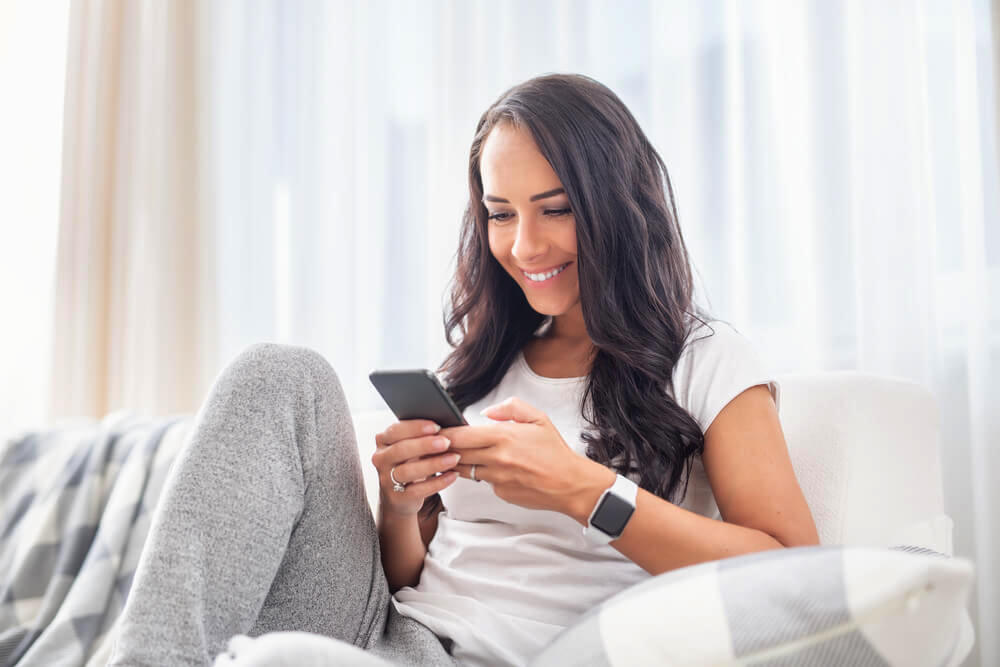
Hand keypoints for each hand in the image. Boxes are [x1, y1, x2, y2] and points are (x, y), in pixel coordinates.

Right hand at [371, 419, 460, 515]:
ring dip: (433, 464)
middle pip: (401, 450)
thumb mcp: (411, 446)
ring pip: (408, 471)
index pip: (396, 430)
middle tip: (446, 442)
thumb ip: (421, 435)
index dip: (416, 428)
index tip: (436, 426)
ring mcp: (386, 479)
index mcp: (383, 440)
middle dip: (425, 445)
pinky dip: (437, 483)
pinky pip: (417, 490)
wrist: (399, 495)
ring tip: (453, 458)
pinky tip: (451, 475)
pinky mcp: (396, 497)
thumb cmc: (409, 463)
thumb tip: (445, 427)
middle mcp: (381, 459)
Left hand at [439, 397, 599, 514]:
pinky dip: (481, 474)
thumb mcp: (538, 419)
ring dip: (457, 463)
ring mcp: (497, 478)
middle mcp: (497, 458)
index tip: (435, 430)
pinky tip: (488, 468)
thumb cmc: (555, 452)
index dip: (444, 433)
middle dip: (443, 449)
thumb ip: (511, 408)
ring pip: (464, 470)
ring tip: (452, 455)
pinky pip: (483, 481)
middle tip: (434, 444)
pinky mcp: (500, 493)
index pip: (461, 435)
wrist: (570, 483)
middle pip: (456, 453)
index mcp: (504, 436)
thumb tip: (488, 412)